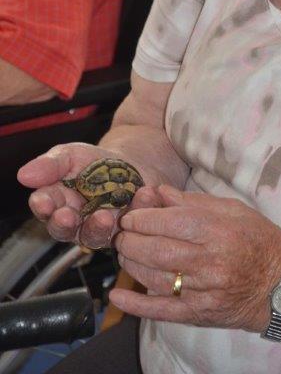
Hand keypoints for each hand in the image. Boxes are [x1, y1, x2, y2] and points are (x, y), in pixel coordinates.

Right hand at [17, 143, 151, 249]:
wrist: (133, 162)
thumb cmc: (96, 162)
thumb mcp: (71, 155)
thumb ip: (50, 165)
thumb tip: (24, 175)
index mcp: (58, 202)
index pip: (45, 207)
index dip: (43, 206)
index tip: (45, 202)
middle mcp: (76, 221)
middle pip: (65, 230)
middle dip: (65, 224)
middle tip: (69, 216)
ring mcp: (101, 228)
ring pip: (95, 236)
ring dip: (98, 227)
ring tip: (104, 216)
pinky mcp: (126, 230)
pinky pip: (131, 227)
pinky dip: (139, 209)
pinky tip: (143, 194)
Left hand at [111, 185, 280, 331]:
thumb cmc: (259, 240)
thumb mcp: (234, 210)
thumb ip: (194, 201)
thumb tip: (159, 192)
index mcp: (219, 231)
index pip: (171, 223)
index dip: (143, 218)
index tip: (131, 215)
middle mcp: (210, 262)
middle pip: (158, 250)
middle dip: (132, 239)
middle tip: (122, 231)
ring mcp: (204, 291)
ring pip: (155, 277)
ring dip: (132, 263)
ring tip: (124, 251)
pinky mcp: (199, 313)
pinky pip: (163, 310)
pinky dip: (137, 305)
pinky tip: (117, 296)